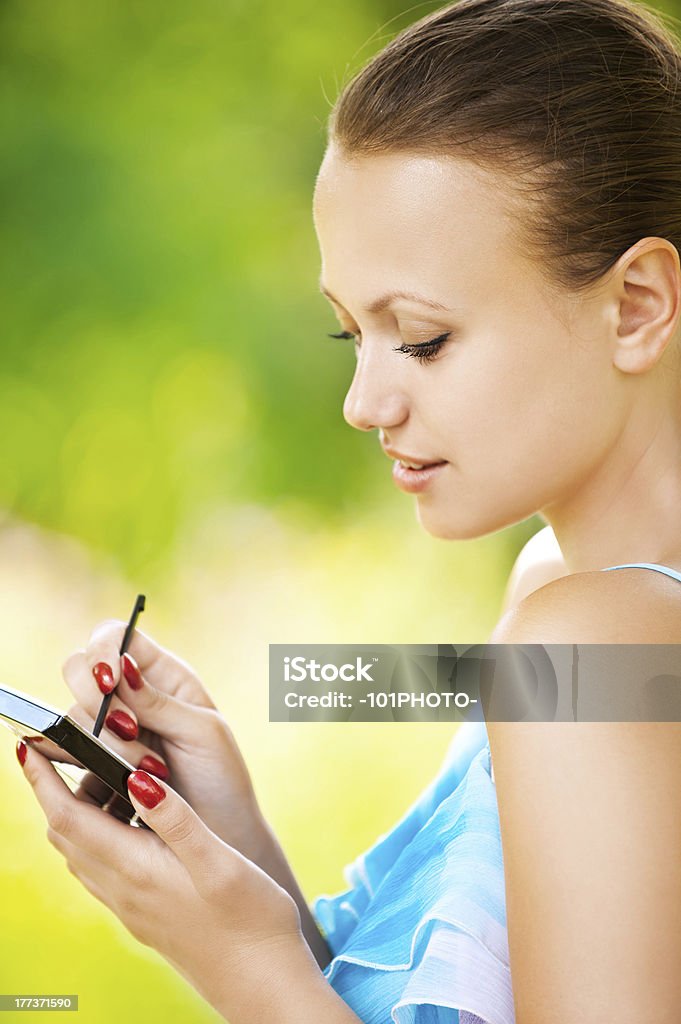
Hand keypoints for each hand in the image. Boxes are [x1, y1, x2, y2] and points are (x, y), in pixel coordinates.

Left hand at [17, 740, 307, 1021]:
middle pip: (66, 833)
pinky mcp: (143, 913)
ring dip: (79, 810)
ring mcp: (130, 905)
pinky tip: (130, 821)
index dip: (42, 780)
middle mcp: (122, 890)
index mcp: (134, 870)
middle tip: (66, 749)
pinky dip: (100, 834)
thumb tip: (136, 777)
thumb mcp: (216, 860)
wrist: (260, 982)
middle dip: (55, 788)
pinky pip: (102, 868)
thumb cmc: (248, 922)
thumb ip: (174, 818)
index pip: (68, 818)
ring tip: (103, 774)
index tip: (26, 745)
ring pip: (81, 851)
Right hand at [59, 619, 268, 860]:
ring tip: (151, 770)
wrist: (220, 837)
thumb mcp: (203, 733)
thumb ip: (161, 701)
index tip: (109, 681)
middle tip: (132, 732)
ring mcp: (106, 731)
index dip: (102, 650)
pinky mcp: (93, 766)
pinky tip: (122, 786)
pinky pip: (67, 757)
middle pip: (79, 671)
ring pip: (74, 718)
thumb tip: (124, 664)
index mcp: (162, 675)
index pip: (114, 637)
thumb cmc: (223, 779)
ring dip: (106, 744)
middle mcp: (130, 696)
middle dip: (98, 701)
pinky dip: (87, 768)